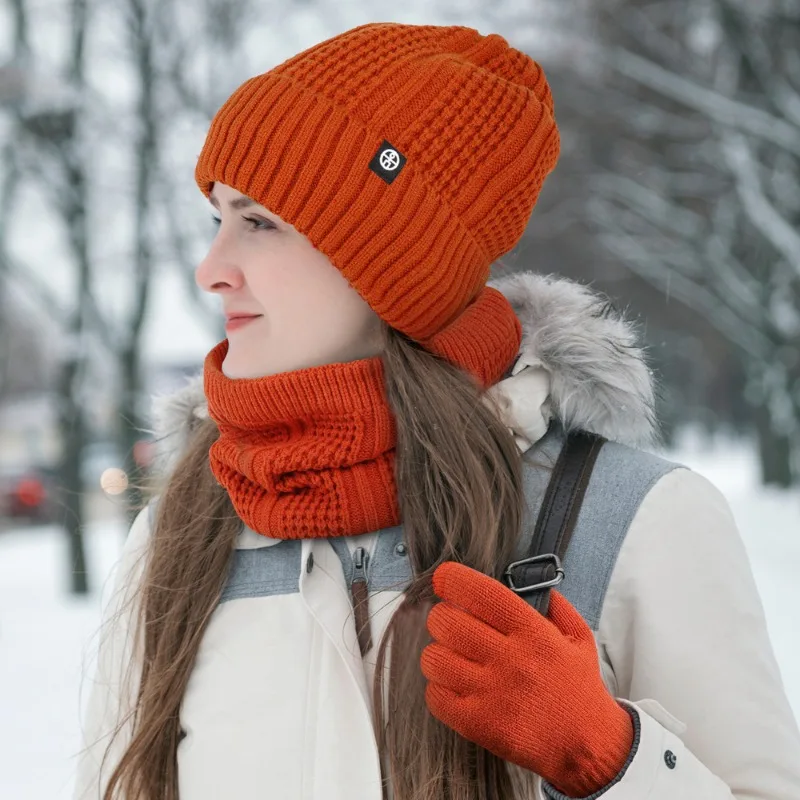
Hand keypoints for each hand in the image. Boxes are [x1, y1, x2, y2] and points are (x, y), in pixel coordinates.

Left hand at [421, 561, 633, 796]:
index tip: (443, 578)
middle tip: (448, 622)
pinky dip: (437, 688)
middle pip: (448, 622)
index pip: (482, 593)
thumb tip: (529, 584)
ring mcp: (493, 693)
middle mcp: (511, 659)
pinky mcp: (480, 724)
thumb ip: (556, 607)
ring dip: (437, 653)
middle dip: (441, 617)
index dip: (454, 580)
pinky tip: (453, 687)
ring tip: (450, 657)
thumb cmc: (580, 690)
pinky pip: (435, 696)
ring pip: (435, 658)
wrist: (590, 747)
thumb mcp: (580, 639)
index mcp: (533, 633)